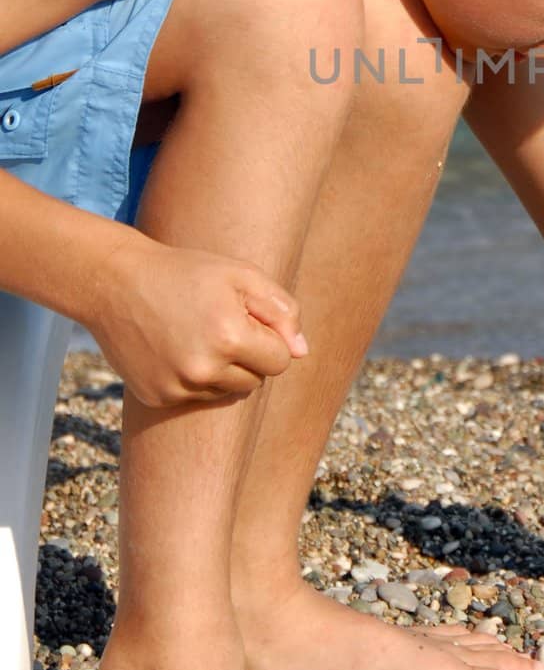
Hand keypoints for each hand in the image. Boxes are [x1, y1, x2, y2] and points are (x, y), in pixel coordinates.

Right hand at [86, 231, 307, 407]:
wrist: (115, 282)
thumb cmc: (186, 272)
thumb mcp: (241, 275)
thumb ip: (281, 310)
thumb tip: (302, 352)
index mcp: (230, 337)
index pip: (280, 361)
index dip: (269, 337)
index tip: (246, 317)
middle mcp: (203, 370)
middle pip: (256, 381)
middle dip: (248, 356)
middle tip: (219, 323)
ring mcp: (177, 387)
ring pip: (229, 392)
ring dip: (223, 369)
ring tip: (197, 334)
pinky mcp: (158, 397)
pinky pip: (198, 397)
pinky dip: (195, 378)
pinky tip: (175, 348)